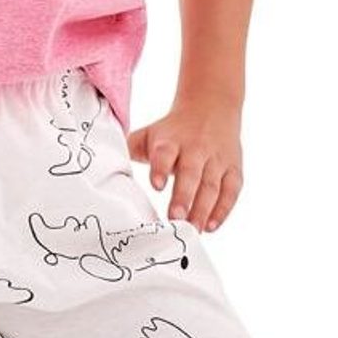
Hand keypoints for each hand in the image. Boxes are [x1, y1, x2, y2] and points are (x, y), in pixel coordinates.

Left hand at [126, 97, 243, 232]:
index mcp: (170, 141)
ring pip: (211, 185)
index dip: (160, 168)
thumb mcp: (149, 135)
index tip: (155, 185)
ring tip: (192, 231)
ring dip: (202, 209)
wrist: (211, 106)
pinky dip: (223, 209)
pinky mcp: (233, 168)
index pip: (164, 154)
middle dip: (183, 196)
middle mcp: (195, 149)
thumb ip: (129, 151)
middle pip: (190, 173)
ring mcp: (216, 159)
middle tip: (175, 219)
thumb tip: (104, 169)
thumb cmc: (171, 131)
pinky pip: (231, 190)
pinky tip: (211, 226)